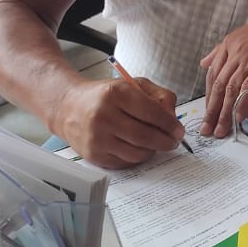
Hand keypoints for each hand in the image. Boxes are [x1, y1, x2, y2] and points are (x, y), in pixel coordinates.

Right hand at [52, 76, 183, 168]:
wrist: (68, 108)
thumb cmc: (105, 96)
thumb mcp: (132, 85)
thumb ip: (158, 95)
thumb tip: (173, 115)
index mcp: (115, 94)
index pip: (151, 112)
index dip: (169, 124)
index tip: (179, 130)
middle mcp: (104, 116)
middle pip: (145, 136)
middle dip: (165, 141)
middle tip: (173, 142)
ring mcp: (97, 138)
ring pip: (137, 153)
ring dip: (152, 150)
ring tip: (155, 143)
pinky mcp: (93, 155)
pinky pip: (125, 162)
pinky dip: (137, 156)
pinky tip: (138, 147)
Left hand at [200, 5, 247, 137]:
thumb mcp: (246, 34)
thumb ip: (223, 49)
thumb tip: (205, 62)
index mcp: (230, 43)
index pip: (212, 74)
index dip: (208, 96)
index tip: (208, 111)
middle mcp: (236, 51)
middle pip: (218, 85)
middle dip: (211, 110)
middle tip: (207, 128)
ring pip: (230, 90)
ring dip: (224, 113)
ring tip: (222, 129)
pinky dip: (241, 105)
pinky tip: (238, 116)